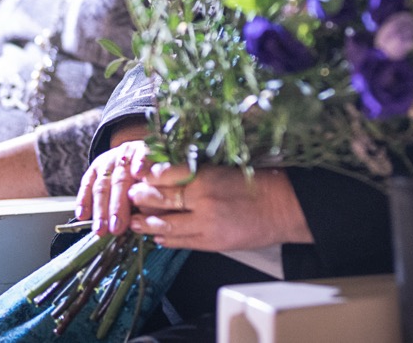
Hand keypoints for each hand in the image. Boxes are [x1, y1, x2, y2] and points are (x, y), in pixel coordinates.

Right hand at [76, 140, 152, 236]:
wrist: (134, 157)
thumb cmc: (151, 174)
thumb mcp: (159, 176)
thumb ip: (157, 191)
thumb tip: (150, 212)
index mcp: (145, 153)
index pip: (144, 157)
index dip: (141, 165)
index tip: (139, 175)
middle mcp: (125, 155)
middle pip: (120, 179)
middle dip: (117, 205)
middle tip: (117, 227)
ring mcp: (107, 161)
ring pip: (102, 185)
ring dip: (100, 209)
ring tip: (101, 229)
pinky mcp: (93, 169)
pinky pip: (86, 185)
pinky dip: (83, 200)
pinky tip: (82, 215)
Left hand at [127, 163, 312, 251]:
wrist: (282, 207)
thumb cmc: (256, 182)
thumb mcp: (223, 169)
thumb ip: (195, 173)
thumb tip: (166, 175)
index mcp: (206, 177)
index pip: (165, 176)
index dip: (147, 177)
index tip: (137, 175)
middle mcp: (202, 201)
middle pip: (161, 201)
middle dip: (142, 200)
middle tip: (130, 197)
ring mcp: (206, 225)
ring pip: (166, 226)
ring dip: (148, 225)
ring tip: (136, 223)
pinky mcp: (211, 243)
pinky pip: (181, 243)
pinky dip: (167, 240)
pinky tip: (159, 237)